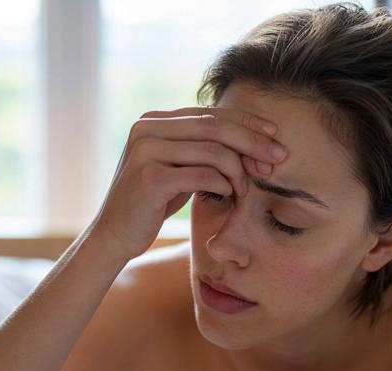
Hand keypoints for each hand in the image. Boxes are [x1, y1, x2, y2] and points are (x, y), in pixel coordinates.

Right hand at [88, 106, 288, 262]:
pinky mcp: (150, 178)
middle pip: (215, 127)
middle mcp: (146, 129)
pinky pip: (202, 175)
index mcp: (153, 121)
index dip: (246, 122)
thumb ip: (199, 149)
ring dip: (239, 170)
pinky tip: (230, 195)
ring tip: (247, 187)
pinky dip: (223, 185)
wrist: (113, 236)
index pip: (210, 114)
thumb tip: (249, 137)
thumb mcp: (175, 168)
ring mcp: (146, 152)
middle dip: (253, 142)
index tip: (274, 137)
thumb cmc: (150, 204)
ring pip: (213, 151)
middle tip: (277, 158)